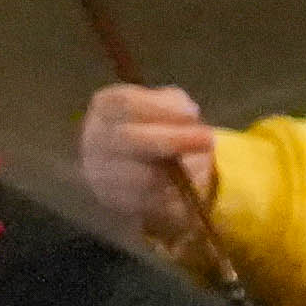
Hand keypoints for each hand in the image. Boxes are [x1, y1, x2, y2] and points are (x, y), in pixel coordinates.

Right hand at [77, 80, 222, 244]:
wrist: (135, 166)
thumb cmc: (153, 126)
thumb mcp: (163, 105)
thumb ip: (174, 104)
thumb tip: (188, 116)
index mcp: (105, 108)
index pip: (125, 103)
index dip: (160, 108)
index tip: (194, 114)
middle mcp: (95, 140)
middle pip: (129, 139)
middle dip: (172, 140)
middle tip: (209, 139)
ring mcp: (101, 174)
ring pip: (141, 176)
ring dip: (176, 171)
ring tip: (199, 165)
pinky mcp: (116, 203)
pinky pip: (150, 202)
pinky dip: (173, 194)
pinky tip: (185, 184)